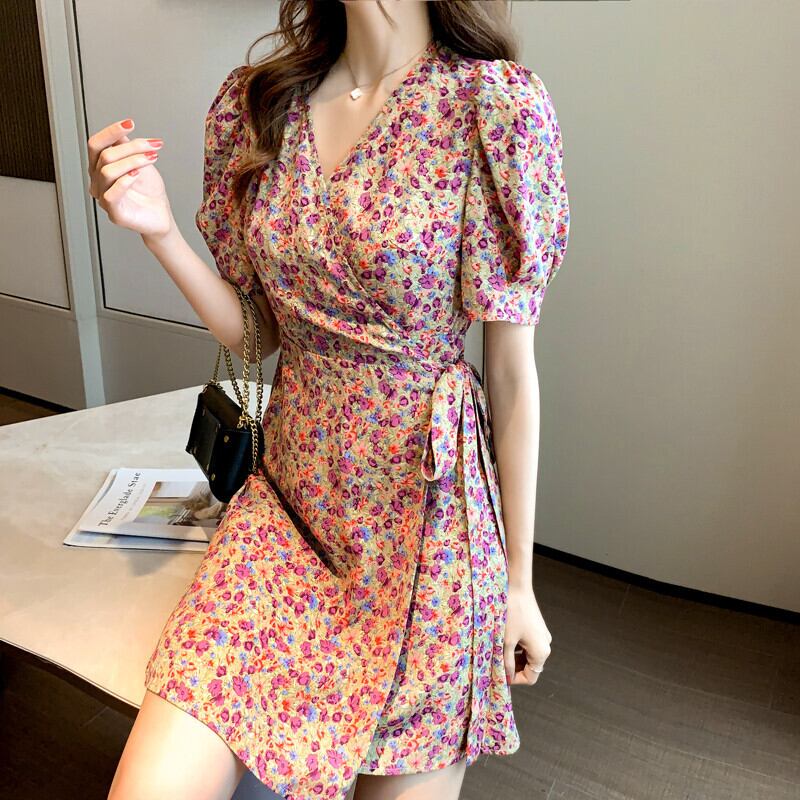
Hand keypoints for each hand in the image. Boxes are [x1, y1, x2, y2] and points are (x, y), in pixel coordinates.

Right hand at [86, 118, 172, 237]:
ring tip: (152, 158)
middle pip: (104, 155)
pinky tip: (138, 175)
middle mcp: (98, 182)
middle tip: (153, 146)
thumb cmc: (150, 192)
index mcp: (100, 168)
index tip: (130, 123)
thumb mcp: (140, 163)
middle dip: (131, 147)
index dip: (111, 132)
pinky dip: (125, 181)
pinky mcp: (114, 213)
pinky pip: (111, 194)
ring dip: (133, 161)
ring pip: (107, 171)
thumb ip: (127, 148)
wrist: (162, 216)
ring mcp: (103, 198)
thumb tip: (120, 132)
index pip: (95, 145)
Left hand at [503, 583, 551, 684]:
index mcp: (541, 652)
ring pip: (527, 655)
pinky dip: (517, 647)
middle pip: (530, 667)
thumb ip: (506, 662)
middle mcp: (545, 646)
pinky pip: (528, 644)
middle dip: (513, 668)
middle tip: (496, 664)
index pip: (530, 677)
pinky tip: (504, 640)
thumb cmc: (511, 613)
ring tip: (497, 651)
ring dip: (513, 657)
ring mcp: (542, 636)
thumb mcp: (505, 641)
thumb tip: (505, 678)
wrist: (517, 586)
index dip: (514, 680)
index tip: (499, 675)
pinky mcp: (537, 628)